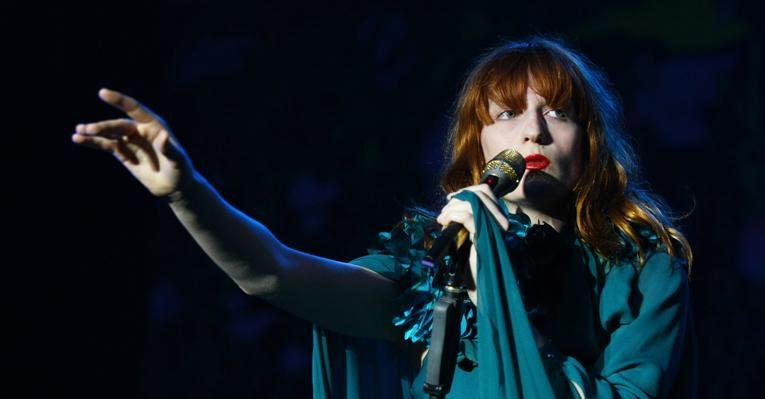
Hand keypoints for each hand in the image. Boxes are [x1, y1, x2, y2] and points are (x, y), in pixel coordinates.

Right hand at [72, 88, 193, 196]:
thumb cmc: (180, 171)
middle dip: (103, 126)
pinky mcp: (123, 153)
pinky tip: (78, 139)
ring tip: (78, 132)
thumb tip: (163, 136)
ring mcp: (130, 141)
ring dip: (94, 132)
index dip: (119, 100)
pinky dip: (92, 143)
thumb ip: (170, 149)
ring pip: (109, 133)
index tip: (102, 93)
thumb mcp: (178, 161)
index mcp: (154, 125)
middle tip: (88, 129)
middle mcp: (140, 130)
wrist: (173, 186)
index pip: (135, 109)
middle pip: (118, 125)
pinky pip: (105, 145)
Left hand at [436, 184, 508, 304]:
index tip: (451, 200)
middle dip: (458, 198)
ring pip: (473, 202)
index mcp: (498, 219)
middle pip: (481, 193)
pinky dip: (452, 215)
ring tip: (442, 219)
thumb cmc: (471, 265)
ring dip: (452, 207)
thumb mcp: (466, 236)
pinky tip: (444, 222)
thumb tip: (452, 204)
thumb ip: (465, 219)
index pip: (486, 192)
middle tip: (445, 212)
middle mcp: (500, 222)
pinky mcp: (484, 237)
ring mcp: (494, 229)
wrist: (479, 288)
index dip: (467, 191)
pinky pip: (468, 216)